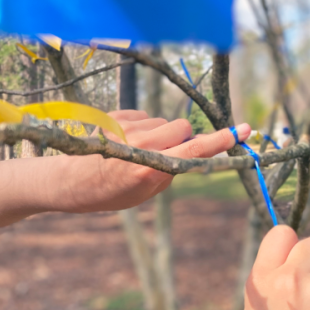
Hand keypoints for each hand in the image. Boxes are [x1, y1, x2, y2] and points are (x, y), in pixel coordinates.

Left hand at [66, 110, 250, 212]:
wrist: (66, 180)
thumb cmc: (108, 192)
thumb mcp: (143, 194)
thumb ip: (169, 172)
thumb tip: (189, 151)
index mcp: (149, 168)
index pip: (194, 150)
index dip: (221, 141)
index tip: (243, 130)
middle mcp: (140, 143)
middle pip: (182, 127)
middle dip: (181, 138)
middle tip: (166, 155)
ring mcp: (126, 126)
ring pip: (163, 122)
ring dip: (159, 134)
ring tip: (135, 151)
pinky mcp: (115, 115)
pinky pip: (144, 116)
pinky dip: (142, 127)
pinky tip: (124, 142)